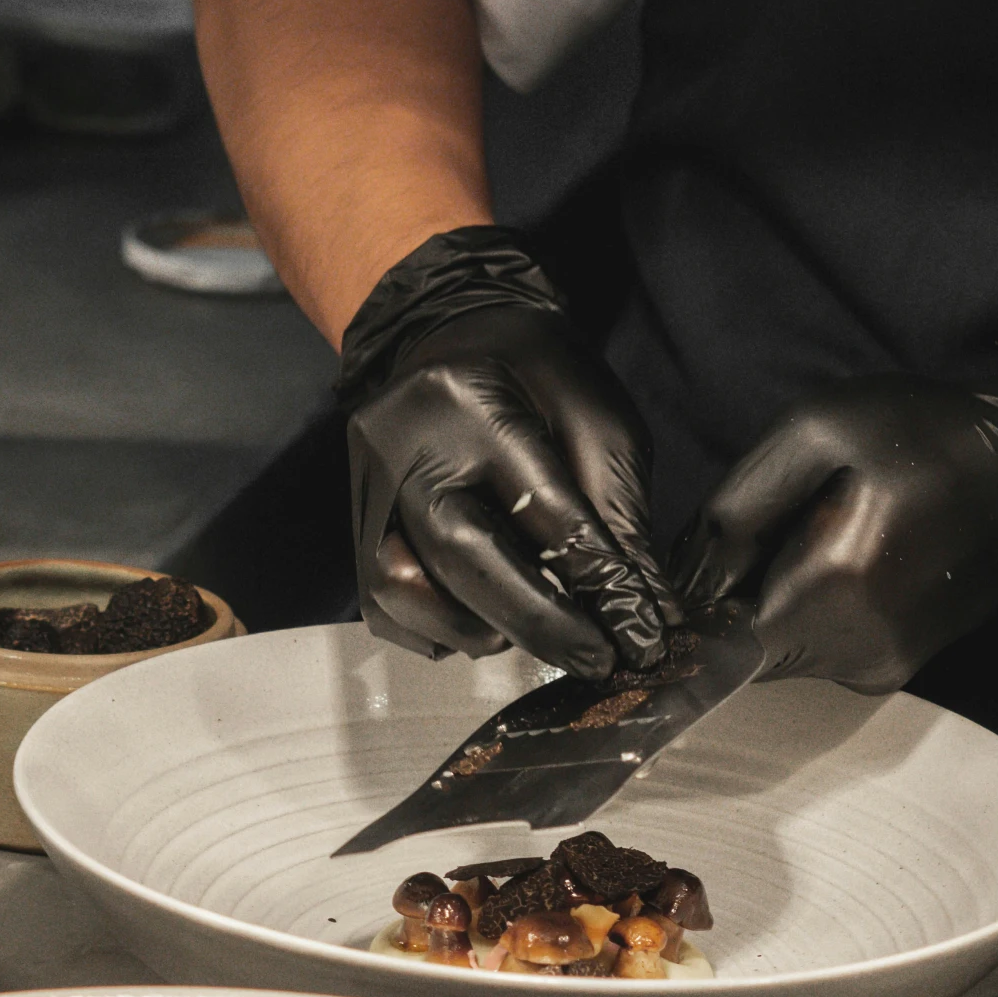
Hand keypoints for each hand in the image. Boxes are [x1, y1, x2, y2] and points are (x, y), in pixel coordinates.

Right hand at [340, 228, 679, 676]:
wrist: (454, 336)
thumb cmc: (538, 377)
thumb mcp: (600, 423)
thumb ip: (618, 518)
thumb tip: (643, 614)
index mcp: (469, 400)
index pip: (541, 510)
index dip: (597, 584)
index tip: (640, 638)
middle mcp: (401, 445)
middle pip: (461, 556)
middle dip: (540, 622)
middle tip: (596, 660)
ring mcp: (364, 486)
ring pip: (409, 592)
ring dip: (484, 630)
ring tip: (542, 631)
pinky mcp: (355, 524)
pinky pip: (386, 606)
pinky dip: (441, 630)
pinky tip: (488, 622)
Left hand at [671, 374, 997, 689]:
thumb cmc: (931, 443)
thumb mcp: (818, 431)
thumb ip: (735, 508)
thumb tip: (683, 575)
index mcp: (831, 587)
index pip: (714, 631)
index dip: (698, 593)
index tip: (717, 549)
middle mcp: (852, 649)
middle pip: (743, 645)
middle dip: (738, 592)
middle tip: (777, 526)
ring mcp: (874, 669)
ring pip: (778, 649)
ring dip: (775, 599)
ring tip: (820, 535)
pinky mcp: (889, 671)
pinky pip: (816, 649)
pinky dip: (809, 609)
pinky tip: (846, 558)